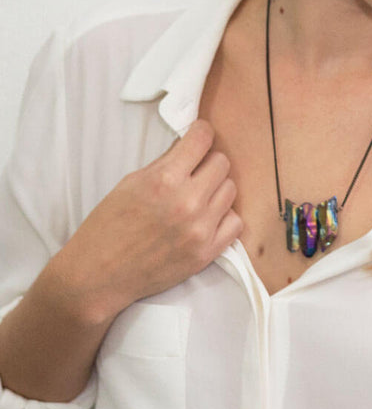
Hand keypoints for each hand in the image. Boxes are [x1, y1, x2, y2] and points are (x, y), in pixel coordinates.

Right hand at [49, 120, 241, 323]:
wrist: (98, 276)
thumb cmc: (108, 226)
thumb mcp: (131, 182)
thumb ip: (166, 163)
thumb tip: (190, 145)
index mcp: (164, 179)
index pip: (203, 138)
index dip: (201, 133)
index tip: (198, 136)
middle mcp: (187, 202)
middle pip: (222, 163)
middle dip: (208, 162)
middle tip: (195, 170)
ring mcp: (200, 229)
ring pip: (230, 190)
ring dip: (216, 189)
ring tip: (198, 196)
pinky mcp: (206, 253)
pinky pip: (235, 222)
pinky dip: (224, 217)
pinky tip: (207, 218)